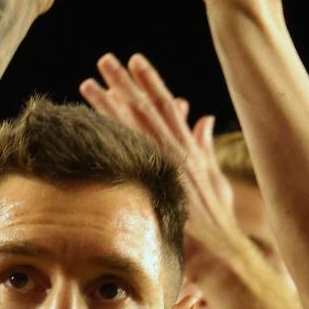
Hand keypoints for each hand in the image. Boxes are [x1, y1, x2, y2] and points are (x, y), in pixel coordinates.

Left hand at [80, 52, 245, 273]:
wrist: (221, 248)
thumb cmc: (218, 217)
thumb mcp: (215, 176)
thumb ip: (205, 145)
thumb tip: (204, 118)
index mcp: (189, 146)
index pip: (166, 105)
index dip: (149, 81)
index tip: (134, 60)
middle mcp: (175, 152)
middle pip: (145, 110)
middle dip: (124, 83)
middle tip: (104, 60)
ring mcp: (164, 168)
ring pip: (133, 129)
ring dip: (108, 105)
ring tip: (87, 83)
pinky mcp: (156, 185)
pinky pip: (130, 156)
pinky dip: (112, 138)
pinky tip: (92, 124)